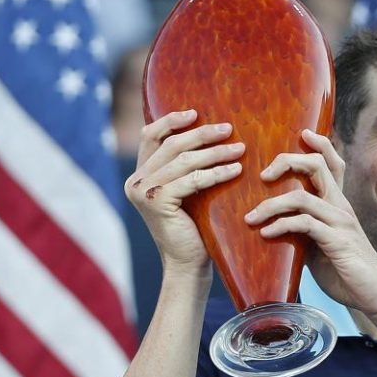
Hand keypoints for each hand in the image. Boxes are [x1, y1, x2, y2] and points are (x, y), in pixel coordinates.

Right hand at [125, 110, 244, 277]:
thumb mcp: (187, 191)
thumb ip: (186, 167)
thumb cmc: (195, 227)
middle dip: (202, 134)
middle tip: (228, 129)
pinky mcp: (157, 202)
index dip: (171, 120)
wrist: (188, 264)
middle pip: (171, 145)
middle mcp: (136, 181)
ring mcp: (143, 192)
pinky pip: (192, 180)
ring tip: (240, 149)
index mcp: (140, 175)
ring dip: (215, 152)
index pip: (150, 136)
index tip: (196, 112)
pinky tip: (235, 170)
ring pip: (183, 160)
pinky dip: (216, 173)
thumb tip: (211, 131)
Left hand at [244, 130, 376, 319]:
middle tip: (263, 174)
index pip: (332, 163)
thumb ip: (303, 233)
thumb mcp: (320, 247)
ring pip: (302, 197)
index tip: (301, 133)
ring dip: (271, 204)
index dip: (318, 144)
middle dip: (287, 161)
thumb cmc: (348, 272)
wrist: (376, 296)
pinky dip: (281, 226)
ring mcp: (340, 223)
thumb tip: (273, 228)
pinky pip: (305, 224)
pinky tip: (266, 234)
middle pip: (317, 166)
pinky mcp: (337, 242)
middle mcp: (341, 207)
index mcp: (339, 204)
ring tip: (251, 217)